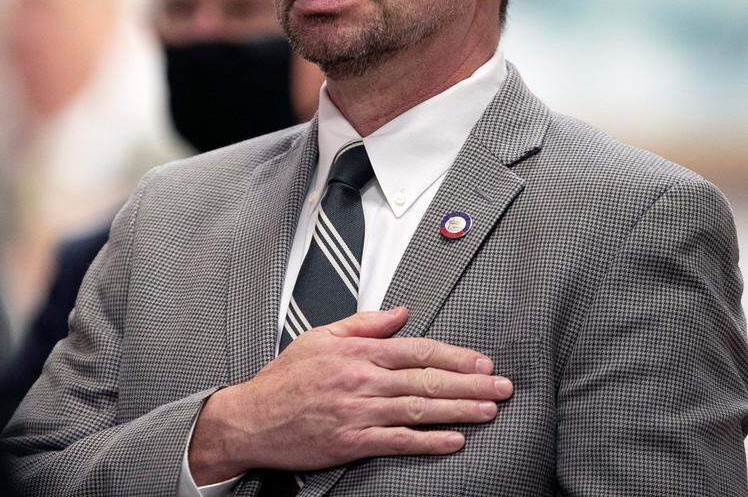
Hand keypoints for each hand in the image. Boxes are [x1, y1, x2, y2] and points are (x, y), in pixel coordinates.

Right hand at [188, 306, 512, 483]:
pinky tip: (454, 440)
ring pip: (419, 410)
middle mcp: (361, 381)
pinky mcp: (352, 442)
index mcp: (356, 354)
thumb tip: (399, 312)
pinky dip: (429, 441)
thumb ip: (362, 324)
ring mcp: (358, 413)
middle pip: (426, 381)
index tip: (481, 361)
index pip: (416, 351)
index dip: (454, 356)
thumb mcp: (319, 337)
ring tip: (489, 409)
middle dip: (470, 383)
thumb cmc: (283, 379)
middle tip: (501, 385)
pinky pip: (398, 441)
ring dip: (460, 410)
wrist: (252, 418)